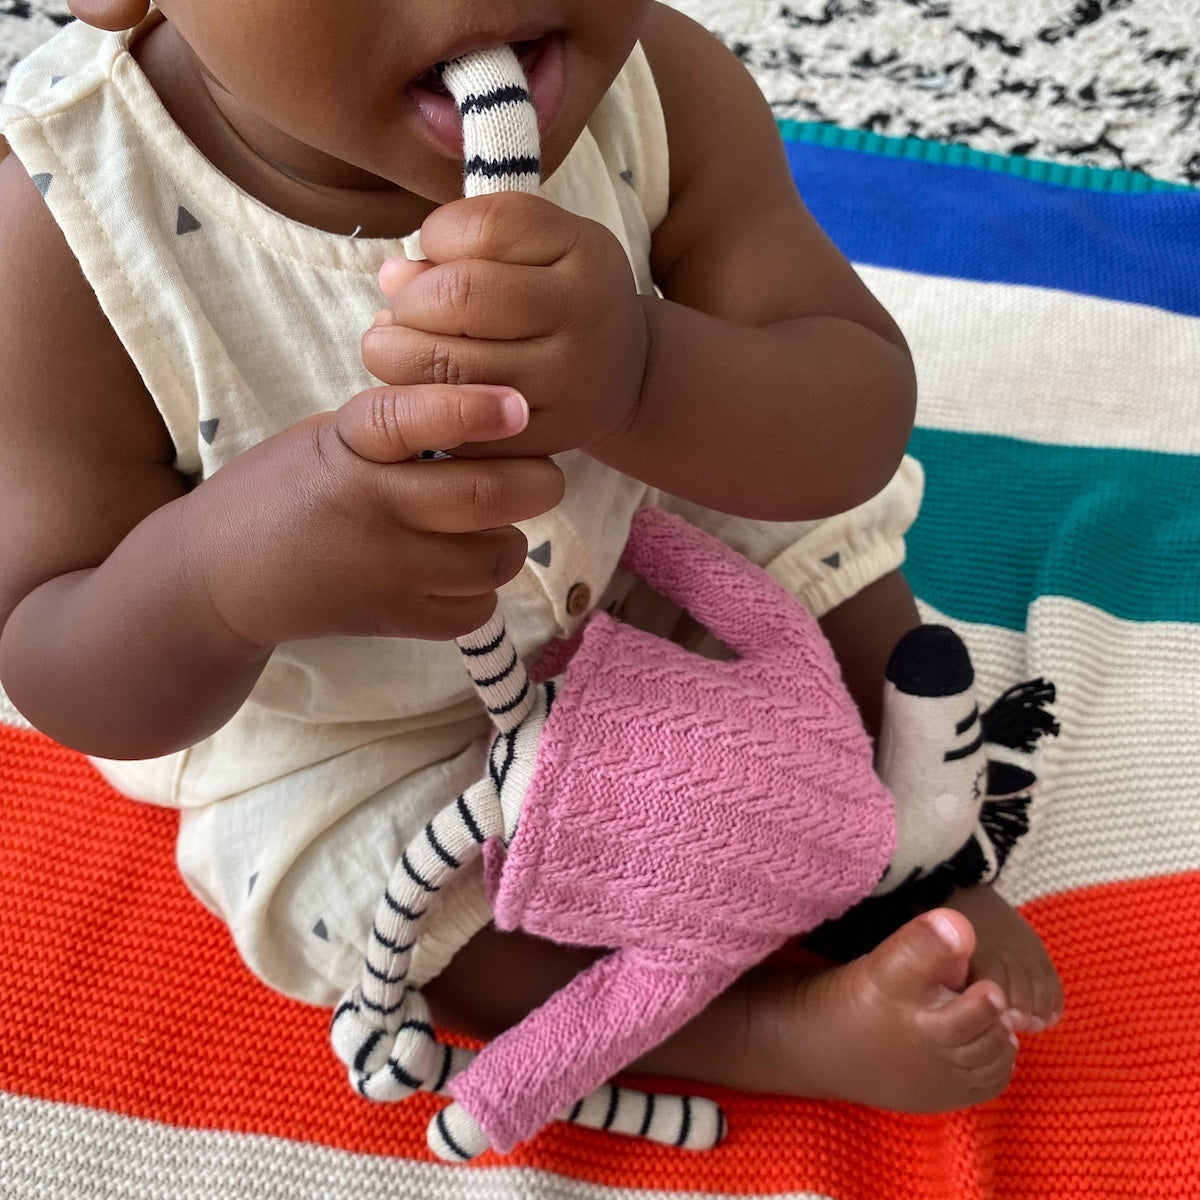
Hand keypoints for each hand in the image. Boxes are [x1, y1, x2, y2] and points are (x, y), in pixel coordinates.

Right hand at [181, 384, 563, 647]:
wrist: (221, 576)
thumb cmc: (288, 489)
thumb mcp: (329, 436)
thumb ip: (402, 426)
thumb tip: (497, 414)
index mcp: (348, 445)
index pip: (413, 418)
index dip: (473, 409)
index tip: (518, 404)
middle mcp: (370, 508)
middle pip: (484, 497)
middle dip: (537, 482)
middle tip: (542, 475)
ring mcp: (384, 571)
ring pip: (494, 557)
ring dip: (511, 539)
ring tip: (492, 526)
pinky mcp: (395, 620)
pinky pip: (476, 608)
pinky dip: (483, 588)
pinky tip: (461, 570)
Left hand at [362, 192, 649, 458]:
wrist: (622, 374)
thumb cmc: (563, 296)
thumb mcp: (544, 245)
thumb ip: (475, 240)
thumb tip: (393, 276)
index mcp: (585, 254)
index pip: (483, 228)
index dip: (436, 235)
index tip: (436, 253)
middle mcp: (584, 318)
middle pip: (459, 297)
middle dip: (408, 300)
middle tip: (401, 310)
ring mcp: (565, 386)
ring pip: (449, 368)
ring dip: (397, 355)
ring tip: (393, 346)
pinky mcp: (541, 439)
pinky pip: (457, 424)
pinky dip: (423, 405)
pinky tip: (421, 388)